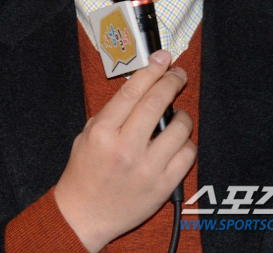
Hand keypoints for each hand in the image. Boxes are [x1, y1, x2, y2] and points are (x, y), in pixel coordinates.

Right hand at [53, 49, 195, 251]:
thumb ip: (113, 111)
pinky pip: (188, 154)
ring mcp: (146, 168)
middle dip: (172, 81)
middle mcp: (125, 148)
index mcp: (103, 132)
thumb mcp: (87, 134)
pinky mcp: (162, 186)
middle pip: (157, 102)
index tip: (162, 57)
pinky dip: (186, 143)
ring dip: (182, 115)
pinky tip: (177, 142)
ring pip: (179, 128)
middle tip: (177, 74)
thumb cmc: (85, 171)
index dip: (151, 69)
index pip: (133, 91)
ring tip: (176, 116)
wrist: (84, 216)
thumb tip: (143, 84)